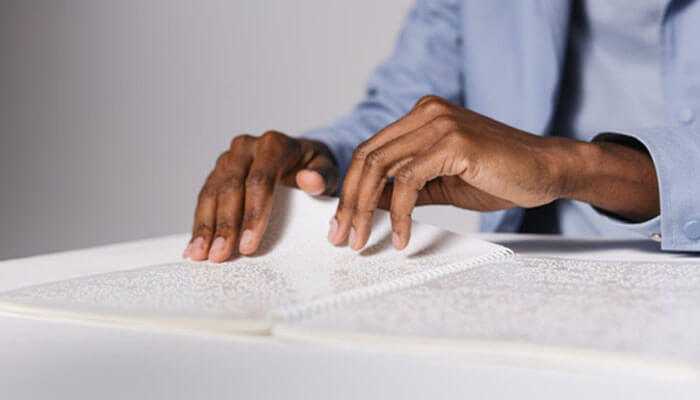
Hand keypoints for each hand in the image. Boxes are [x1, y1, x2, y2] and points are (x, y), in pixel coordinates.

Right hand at [184, 131, 337, 261]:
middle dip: (226, 225)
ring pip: (211, 192)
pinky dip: (200, 223)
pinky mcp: (217, 172)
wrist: (300, 158)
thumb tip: (310, 181)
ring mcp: (228, 159)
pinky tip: (195, 245)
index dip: (253, 215)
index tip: (249, 244)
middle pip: (231, 188)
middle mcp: (246, 147)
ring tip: (201, 254)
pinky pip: (204, 198)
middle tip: (221, 254)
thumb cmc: (314, 168)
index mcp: (273, 144)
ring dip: (205, 226)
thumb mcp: (327, 170)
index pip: (259, 180)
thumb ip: (322, 176)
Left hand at [327, 95, 658, 249]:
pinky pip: (408, 181)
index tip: (341, 222)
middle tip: (341, 237)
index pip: (370, 151)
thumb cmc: (499, 175)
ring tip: (361, 241)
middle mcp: (426, 112)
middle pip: (367, 158)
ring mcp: (440, 123)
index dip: (350, 189)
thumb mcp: (440, 183)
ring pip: (381, 168)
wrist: (548, 170)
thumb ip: (403, 188)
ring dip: (364, 210)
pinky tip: (402, 237)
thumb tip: (365, 204)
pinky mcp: (454, 142)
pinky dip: (398, 213)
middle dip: (349, 202)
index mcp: (421, 116)